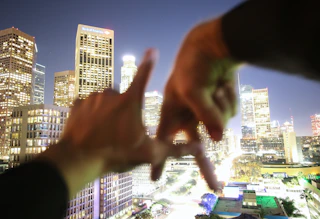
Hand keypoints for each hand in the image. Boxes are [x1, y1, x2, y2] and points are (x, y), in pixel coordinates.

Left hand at [39, 49, 186, 196]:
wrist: (79, 160)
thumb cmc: (116, 154)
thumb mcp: (149, 153)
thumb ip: (175, 149)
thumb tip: (200, 147)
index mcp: (130, 101)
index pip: (143, 76)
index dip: (149, 63)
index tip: (152, 50)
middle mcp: (111, 93)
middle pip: (123, 98)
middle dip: (124, 112)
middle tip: (120, 133)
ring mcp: (92, 98)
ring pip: (106, 102)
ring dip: (107, 113)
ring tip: (105, 133)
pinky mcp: (77, 105)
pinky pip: (88, 106)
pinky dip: (91, 115)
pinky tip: (91, 129)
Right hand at [154, 18, 240, 190]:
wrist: (212, 47)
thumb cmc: (192, 66)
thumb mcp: (192, 90)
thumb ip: (205, 115)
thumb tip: (220, 139)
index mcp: (173, 113)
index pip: (162, 141)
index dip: (159, 160)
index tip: (155, 178)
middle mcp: (189, 117)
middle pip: (197, 149)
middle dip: (207, 168)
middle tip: (216, 187)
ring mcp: (207, 114)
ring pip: (222, 124)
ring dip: (221, 104)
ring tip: (215, 86)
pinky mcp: (222, 108)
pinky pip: (231, 112)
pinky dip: (229, 98)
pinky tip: (222, 85)